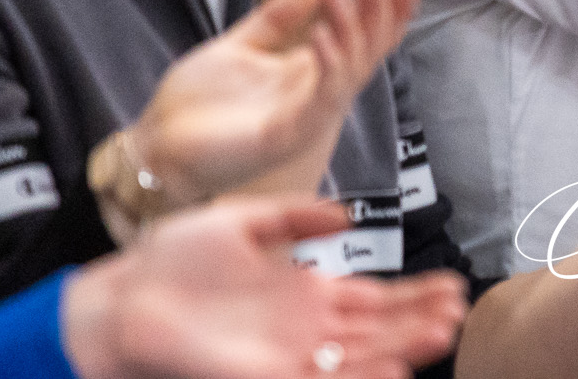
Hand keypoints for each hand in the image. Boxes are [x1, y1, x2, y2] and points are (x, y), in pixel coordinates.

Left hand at [63, 198, 464, 378]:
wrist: (118, 299)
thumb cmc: (169, 263)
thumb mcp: (243, 221)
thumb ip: (295, 216)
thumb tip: (346, 215)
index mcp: (305, 294)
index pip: (374, 299)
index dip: (413, 295)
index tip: (451, 285)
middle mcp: (305, 329)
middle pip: (378, 330)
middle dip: (419, 321)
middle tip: (459, 311)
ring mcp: (288, 356)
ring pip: (360, 358)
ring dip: (401, 349)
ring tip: (441, 334)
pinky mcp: (265, 377)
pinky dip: (359, 378)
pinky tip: (391, 368)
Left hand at [126, 0, 420, 210]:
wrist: (154, 147)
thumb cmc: (194, 106)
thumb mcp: (239, 46)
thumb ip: (275, 19)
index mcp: (308, 73)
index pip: (363, 38)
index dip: (386, 8)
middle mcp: (315, 95)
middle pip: (368, 52)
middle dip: (378, 11)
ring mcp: (305, 118)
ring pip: (350, 72)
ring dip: (350, 29)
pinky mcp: (286, 137)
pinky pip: (321, 101)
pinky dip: (328, 66)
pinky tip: (321, 35)